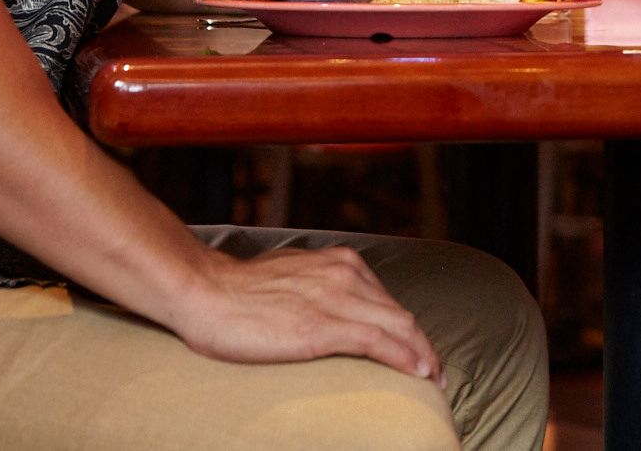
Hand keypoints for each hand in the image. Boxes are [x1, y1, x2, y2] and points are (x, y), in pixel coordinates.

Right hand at [165, 242, 442, 378]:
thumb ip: (318, 289)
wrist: (204, 292)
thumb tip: (330, 311)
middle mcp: (345, 274)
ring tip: (433, 378)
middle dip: (423, 344)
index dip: (407, 328)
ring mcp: (335, 299)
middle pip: (401, 313)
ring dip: (421, 354)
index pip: (387, 300)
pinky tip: (416, 372)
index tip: (419, 350)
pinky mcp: (321, 326)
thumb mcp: (292, 278)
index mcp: (340, 263)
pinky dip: (402, 357)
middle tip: (436, 371)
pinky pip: (376, 341)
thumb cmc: (238, 292)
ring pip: (397, 326)